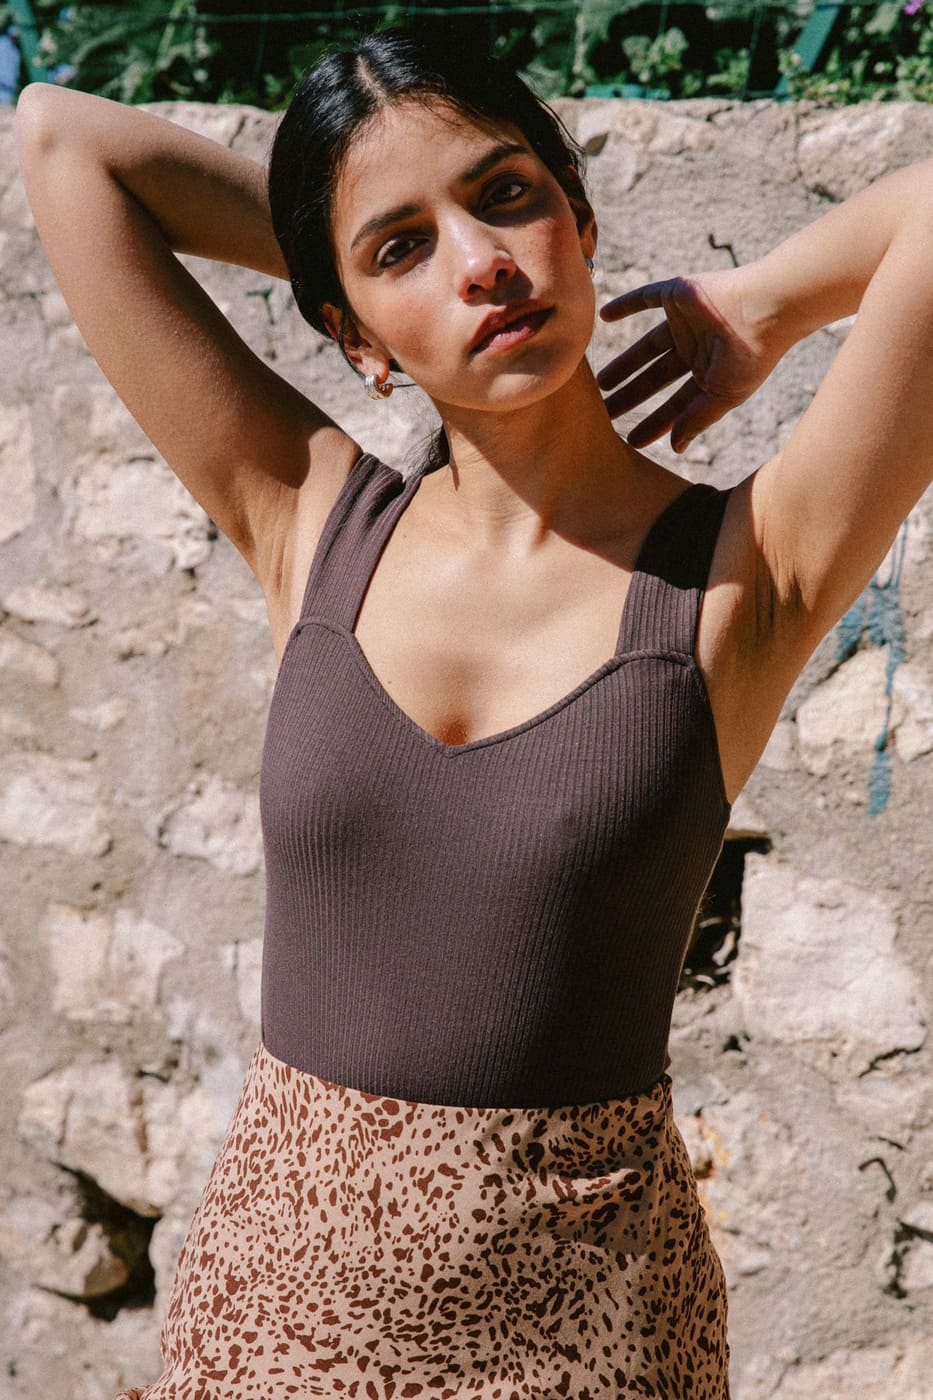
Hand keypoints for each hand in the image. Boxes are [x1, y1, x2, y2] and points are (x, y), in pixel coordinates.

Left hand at [596, 265, 786, 452]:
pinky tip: (604, 316)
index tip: (631, 440)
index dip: (655, 422)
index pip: (676, 403)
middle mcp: (696, 348)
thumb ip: (696, 420)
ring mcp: (686, 322)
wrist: (765, 307)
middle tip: (604, 413)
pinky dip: (625, 305)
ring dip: (624, 363)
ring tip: (599, 383)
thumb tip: (675, 448)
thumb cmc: (750, 355)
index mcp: (709, 373)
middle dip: (632, 396)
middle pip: (655, 377)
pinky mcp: (679, 294)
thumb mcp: (722, 396)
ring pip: (647, 347)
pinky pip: (645, 298)